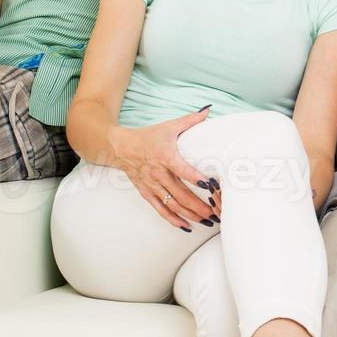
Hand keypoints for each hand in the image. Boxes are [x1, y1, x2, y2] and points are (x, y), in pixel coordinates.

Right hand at [110, 107, 216, 230]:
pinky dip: (173, 219)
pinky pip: (160, 209)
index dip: (196, 178)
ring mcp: (152, 185)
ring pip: (173, 205)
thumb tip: (208, 110)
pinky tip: (186, 226)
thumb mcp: (169, 126)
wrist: (119, 147)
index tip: (210, 186)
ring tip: (207, 221)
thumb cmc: (148, 137)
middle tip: (216, 213)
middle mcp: (159, 174)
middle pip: (181, 194)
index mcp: (166, 156)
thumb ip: (190, 120)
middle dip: (200, 206)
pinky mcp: (146, 193)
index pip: (183, 170)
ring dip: (190, 215)